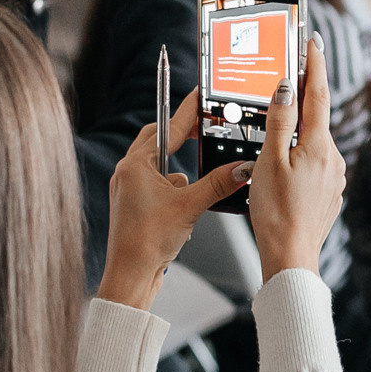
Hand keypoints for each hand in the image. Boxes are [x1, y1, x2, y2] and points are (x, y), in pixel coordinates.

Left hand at [98, 88, 251, 309]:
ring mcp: (130, 189)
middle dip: (181, 139)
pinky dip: (175, 192)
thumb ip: (218, 184)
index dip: (187, 111)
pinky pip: (159, 186)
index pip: (167, 128)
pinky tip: (184, 209)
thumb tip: (241, 168)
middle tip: (203, 131)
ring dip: (180, 175)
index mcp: (135, 166)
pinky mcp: (135, 205)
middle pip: (159, 141)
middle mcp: (128, 173)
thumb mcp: (190, 207)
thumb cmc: (147, 243)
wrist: (130, 276)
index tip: (200, 95)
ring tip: (191, 192)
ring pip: (161, 167)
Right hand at [249, 37, 344, 280]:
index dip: (315, 64)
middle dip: (301, 101)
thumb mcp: (269, 161)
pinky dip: (299, 157)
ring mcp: (335, 177)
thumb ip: (280, 122)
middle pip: (316, 119)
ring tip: (273, 141)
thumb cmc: (276, 214)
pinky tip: (283, 170)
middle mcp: (334, 159)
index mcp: (319, 146)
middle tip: (285, 82)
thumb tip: (287, 89)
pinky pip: (314, 164)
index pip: (318, 94)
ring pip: (314, 143)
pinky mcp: (331, 193)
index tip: (313, 42)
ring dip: (297, 135)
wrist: (291, 256)